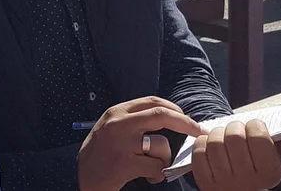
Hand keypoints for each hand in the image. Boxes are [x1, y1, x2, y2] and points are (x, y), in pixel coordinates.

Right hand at [77, 97, 202, 190]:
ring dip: (164, 159)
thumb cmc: (99, 154)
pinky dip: (158, 175)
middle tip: (199, 130)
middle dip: (186, 123)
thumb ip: (132, 119)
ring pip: (162, 145)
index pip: (152, 102)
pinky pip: (156, 168)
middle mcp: (119, 124)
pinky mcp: (125, 164)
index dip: (174, 109)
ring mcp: (122, 144)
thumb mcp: (110, 127)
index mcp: (116, 112)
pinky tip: (147, 178)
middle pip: (162, 115)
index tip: (186, 117)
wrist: (81, 178)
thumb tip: (167, 116)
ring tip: (152, 167)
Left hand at [189, 120, 280, 189]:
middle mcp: (248, 181)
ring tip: (224, 137)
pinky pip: (199, 151)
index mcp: (269, 173)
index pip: (258, 135)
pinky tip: (211, 147)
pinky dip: (202, 143)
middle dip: (234, 126)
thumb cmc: (260, 167)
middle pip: (234, 136)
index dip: (254, 125)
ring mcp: (224, 183)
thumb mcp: (278, 157)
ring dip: (217, 133)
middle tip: (238, 130)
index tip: (255, 128)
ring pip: (215, 141)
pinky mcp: (205, 182)